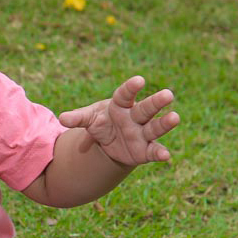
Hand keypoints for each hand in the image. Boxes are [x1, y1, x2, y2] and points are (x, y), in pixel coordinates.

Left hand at [58, 76, 178, 165]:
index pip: (126, 94)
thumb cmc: (101, 123)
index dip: (131, 87)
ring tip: (175, 117)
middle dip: (156, 102)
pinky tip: (166, 156)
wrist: (108, 143)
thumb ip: (78, 118)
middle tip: (168, 94)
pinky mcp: (145, 150)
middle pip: (147, 108)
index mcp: (121, 105)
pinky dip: (160, 153)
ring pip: (155, 127)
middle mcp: (135, 117)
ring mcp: (142, 133)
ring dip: (165, 123)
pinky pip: (154, 150)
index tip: (139, 80)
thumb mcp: (89, 119)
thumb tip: (62, 118)